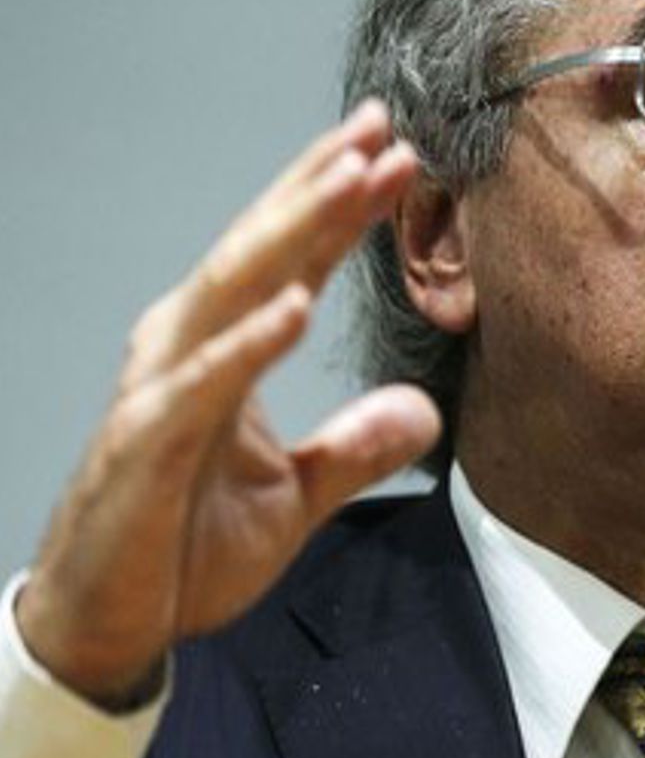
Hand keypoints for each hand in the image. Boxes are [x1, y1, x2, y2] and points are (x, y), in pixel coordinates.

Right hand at [15, 102, 440, 705]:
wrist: (105, 628)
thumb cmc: (181, 551)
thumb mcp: (295, 499)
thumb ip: (356, 449)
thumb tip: (424, 409)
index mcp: (221, 349)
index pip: (290, 260)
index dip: (340, 204)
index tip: (397, 151)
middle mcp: (186, 349)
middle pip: (262, 248)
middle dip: (320, 184)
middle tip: (381, 129)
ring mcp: (162, 390)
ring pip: (233, 289)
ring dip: (294, 231)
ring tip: (352, 179)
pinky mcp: (145, 444)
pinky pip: (203, 383)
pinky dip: (249, 341)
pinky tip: (296, 304)